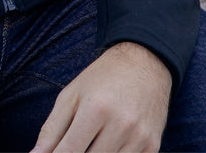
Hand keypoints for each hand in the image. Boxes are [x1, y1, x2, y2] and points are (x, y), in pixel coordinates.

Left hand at [31, 42, 171, 152]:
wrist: (145, 62)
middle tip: (73, 145)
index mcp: (96, 108)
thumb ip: (52, 129)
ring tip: (91, 141)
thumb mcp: (72, 95)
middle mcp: (121, 124)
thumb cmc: (102, 78)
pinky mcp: (153, 146)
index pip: (70, 152)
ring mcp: (140, 138)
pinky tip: (109, 145)